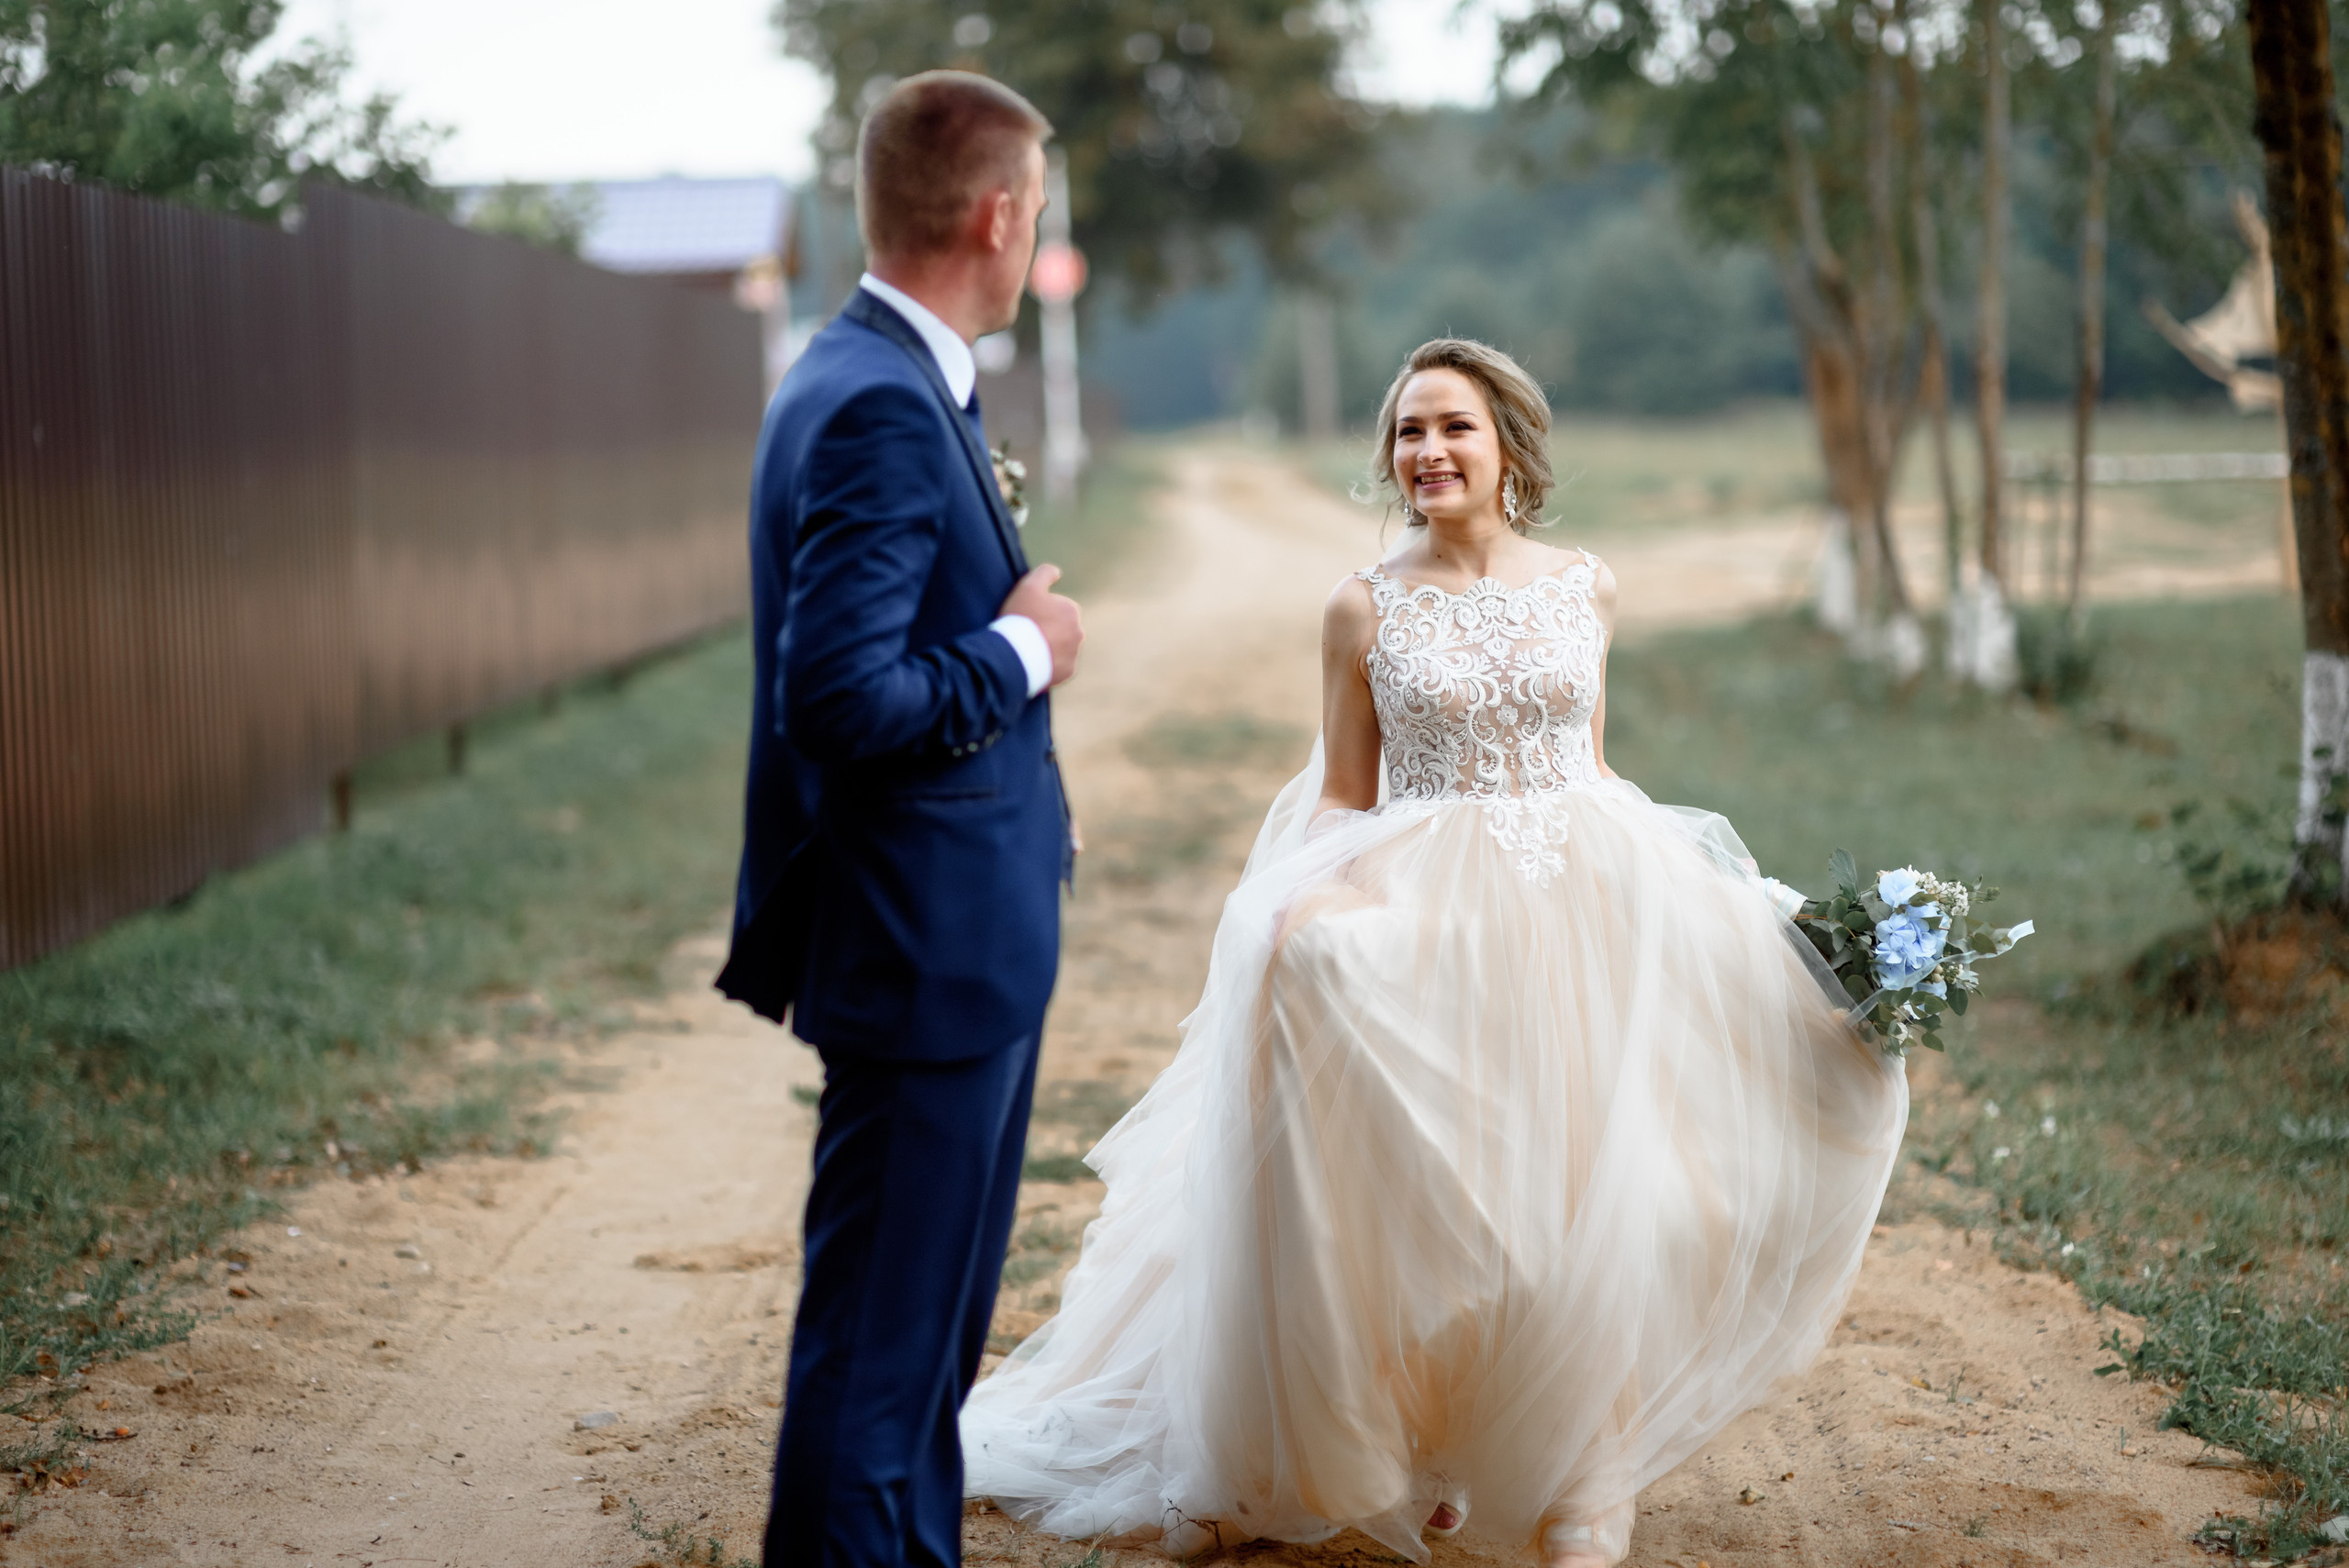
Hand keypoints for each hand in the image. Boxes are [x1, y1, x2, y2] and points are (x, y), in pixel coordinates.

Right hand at [1000, 564, 1082, 687]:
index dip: (1039, 612)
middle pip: (1060, 629)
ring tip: (1028, 650)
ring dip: (1049, 648)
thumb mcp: (1029, 586)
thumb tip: (1057, 572)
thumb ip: (1045, 573)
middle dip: (1048, 630)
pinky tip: (1033, 662)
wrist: (1015, 654)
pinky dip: (1049, 664)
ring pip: (1061, 648)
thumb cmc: (1021, 618)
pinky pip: (1059, 666)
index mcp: (1071, 610)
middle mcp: (1079, 632)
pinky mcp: (1068, 671)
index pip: (1056, 609)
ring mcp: (1074, 653)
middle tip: (1026, 635)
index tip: (1026, 618)